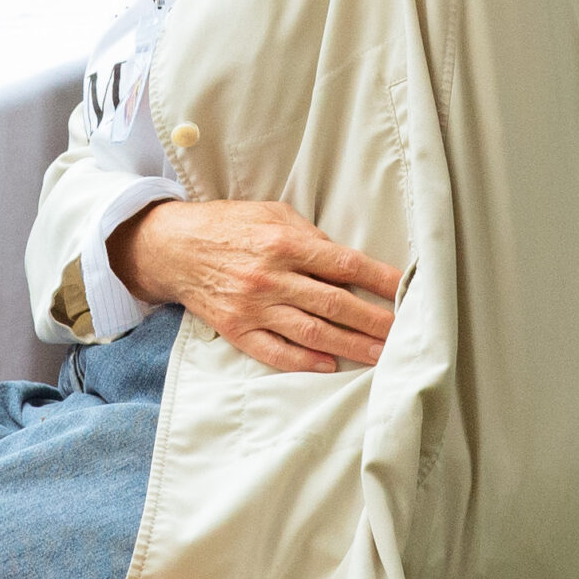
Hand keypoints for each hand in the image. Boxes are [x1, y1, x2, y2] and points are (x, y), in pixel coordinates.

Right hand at [111, 197, 398, 373]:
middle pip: (334, 304)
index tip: (406, 290)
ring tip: (381, 356)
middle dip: (375, 320)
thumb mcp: (270, 213)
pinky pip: (275, 352)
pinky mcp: (236, 329)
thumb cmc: (228, 225)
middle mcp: (271, 277)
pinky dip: (304, 361)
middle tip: (405, 333)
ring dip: (351, 346)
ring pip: (312, 332)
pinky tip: (330, 365)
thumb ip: (309, 235)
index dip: (379, 279)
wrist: (173, 247)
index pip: (344, 264)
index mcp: (283, 242)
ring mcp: (253, 307)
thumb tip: (344, 261)